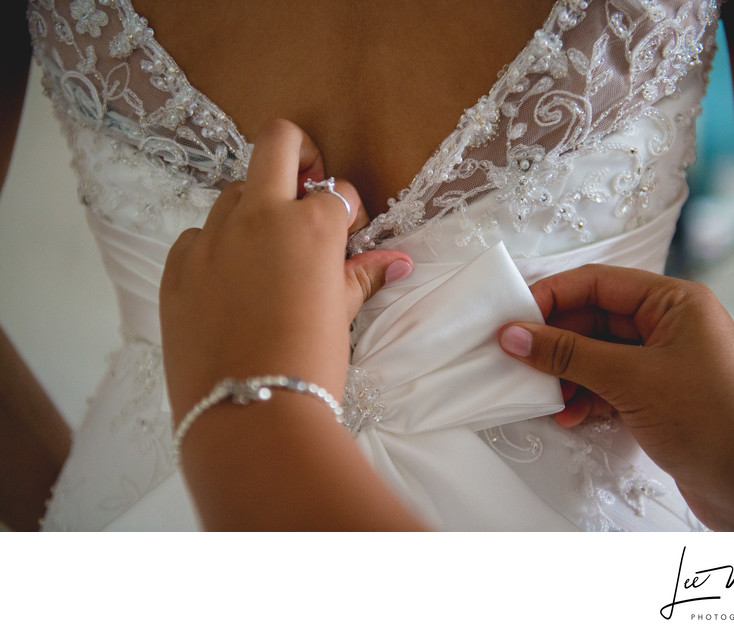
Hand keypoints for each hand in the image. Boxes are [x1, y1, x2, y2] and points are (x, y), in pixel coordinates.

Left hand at [160, 119, 412, 422]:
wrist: (251, 412)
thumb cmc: (311, 363)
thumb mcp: (342, 313)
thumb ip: (365, 275)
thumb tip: (399, 260)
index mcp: (309, 226)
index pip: (337, 191)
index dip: (348, 211)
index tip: (348, 236)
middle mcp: (259, 216)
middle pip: (277, 142)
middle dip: (300, 153)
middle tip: (307, 187)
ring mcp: (211, 238)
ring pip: (234, 191)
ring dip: (257, 208)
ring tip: (267, 252)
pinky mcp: (178, 266)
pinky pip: (198, 236)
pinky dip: (217, 247)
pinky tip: (229, 284)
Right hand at [498, 264, 733, 529]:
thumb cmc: (713, 421)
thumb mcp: (630, 379)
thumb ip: (568, 354)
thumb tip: (516, 335)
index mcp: (672, 302)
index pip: (598, 283)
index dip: (552, 296)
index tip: (514, 317)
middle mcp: (667, 326)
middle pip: (593, 320)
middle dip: (555, 342)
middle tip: (518, 358)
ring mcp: (660, 362)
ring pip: (595, 355)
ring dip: (566, 374)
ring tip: (544, 395)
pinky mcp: (654, 395)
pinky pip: (605, 384)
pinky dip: (583, 397)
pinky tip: (570, 415)